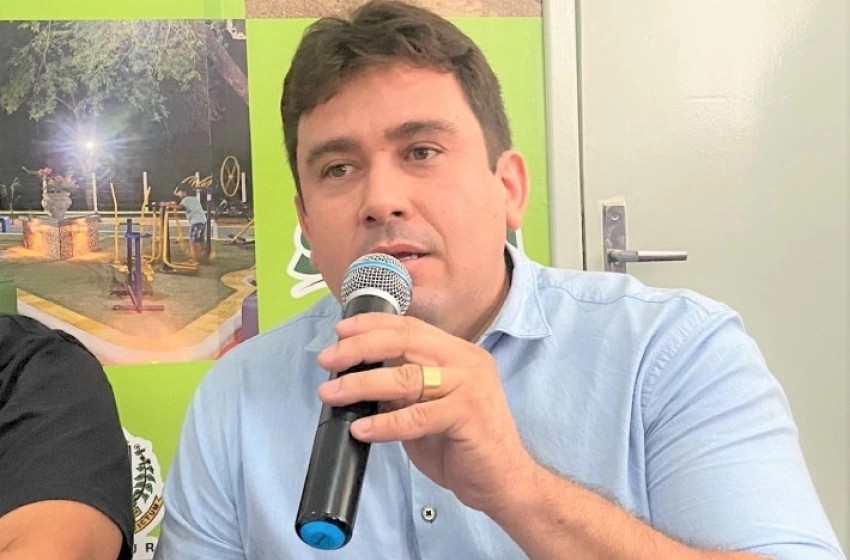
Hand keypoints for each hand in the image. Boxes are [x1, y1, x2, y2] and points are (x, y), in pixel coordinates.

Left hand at [316, 312, 534, 513]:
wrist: (503, 480)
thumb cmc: (464, 445)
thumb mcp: (429, 408)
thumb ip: (403, 391)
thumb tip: (358, 379)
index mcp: (459, 353)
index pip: (410, 327)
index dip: (372, 325)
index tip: (340, 331)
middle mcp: (467, 361)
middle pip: (404, 341)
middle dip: (359, 347)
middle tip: (328, 359)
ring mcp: (470, 386)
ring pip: (406, 376)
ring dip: (362, 384)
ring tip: (332, 394)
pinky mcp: (468, 414)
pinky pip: (416, 416)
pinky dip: (384, 423)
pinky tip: (361, 429)